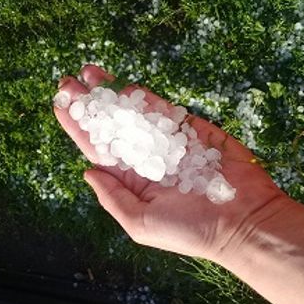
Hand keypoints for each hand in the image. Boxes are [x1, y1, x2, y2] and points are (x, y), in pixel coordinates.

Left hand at [54, 65, 290, 261]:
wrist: (244, 221)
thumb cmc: (190, 230)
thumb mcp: (140, 223)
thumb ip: (113, 197)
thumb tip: (87, 172)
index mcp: (131, 180)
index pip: (97, 148)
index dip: (77, 125)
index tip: (60, 103)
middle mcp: (146, 158)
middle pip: (111, 124)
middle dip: (90, 102)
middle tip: (69, 80)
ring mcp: (167, 141)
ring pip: (134, 111)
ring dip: (112, 91)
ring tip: (90, 73)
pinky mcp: (191, 130)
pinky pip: (164, 110)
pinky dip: (144, 97)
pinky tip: (124, 86)